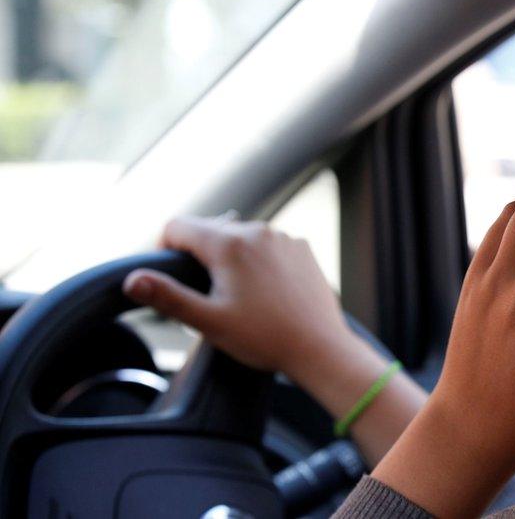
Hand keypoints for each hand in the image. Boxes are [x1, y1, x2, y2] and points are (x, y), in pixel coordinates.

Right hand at [123, 218, 355, 375]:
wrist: (320, 348)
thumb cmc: (265, 337)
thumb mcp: (209, 321)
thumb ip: (168, 297)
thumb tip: (134, 280)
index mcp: (229, 243)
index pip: (177, 226)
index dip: (163, 247)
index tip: (167, 274)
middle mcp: (257, 231)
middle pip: (209, 230)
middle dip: (198, 255)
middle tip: (201, 293)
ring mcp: (283, 238)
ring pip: (240, 238)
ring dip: (229, 257)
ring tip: (234, 296)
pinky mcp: (301, 250)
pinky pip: (267, 246)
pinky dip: (257, 261)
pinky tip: (262, 292)